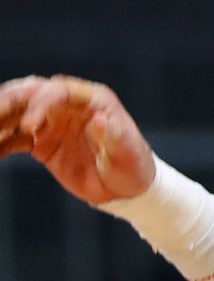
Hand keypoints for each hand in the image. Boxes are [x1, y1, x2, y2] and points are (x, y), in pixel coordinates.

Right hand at [0, 75, 153, 202]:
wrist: (128, 190)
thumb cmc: (133, 166)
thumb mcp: (129, 153)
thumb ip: (114, 137)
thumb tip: (100, 120)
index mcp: (91, 99)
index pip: (58, 90)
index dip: (40, 104)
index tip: (29, 127)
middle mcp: (67, 105)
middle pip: (29, 94)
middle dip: (7, 103)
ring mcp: (51, 122)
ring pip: (16, 113)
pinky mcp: (41, 142)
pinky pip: (14, 138)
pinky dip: (0, 143)